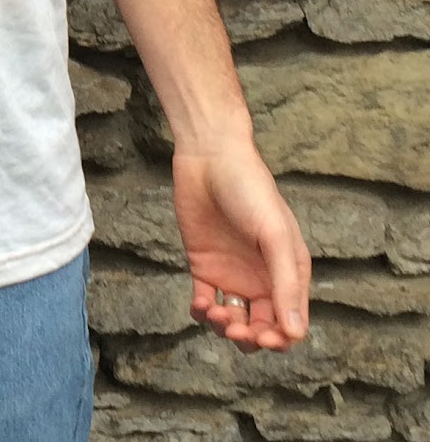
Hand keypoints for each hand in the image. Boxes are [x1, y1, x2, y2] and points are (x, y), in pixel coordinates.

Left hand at [173, 142, 310, 353]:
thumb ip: (285, 283)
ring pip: (233, 321)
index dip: (280, 339)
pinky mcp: (204, 266)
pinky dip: (202, 313)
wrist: (210, 157)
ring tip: (216, 314)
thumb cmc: (251, 190)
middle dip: (251, 338)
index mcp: (288, 272)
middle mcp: (262, 278)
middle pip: (261, 328)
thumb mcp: (274, 236)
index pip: (290, 323)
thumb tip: (296, 334)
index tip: (264, 337)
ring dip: (225, 328)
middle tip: (236, 328)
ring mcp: (232, 274)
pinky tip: (201, 305)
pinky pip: (205, 303)